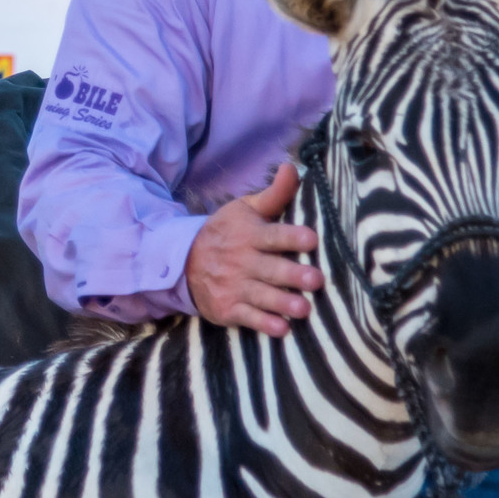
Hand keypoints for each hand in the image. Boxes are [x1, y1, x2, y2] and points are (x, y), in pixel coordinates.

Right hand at [186, 163, 323, 336]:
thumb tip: (293, 167)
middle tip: (316, 280)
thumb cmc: (226, 233)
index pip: (274, 235)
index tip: (311, 239)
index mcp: (249, 234)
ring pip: (262, 296)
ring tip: (304, 309)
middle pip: (271, 269)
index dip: (292, 237)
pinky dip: (263, 325)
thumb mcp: (245, 209)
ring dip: (283, 303)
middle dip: (293, 275)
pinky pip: (248, 318)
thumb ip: (274, 194)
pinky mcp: (228, 308)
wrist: (182, 262)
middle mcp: (242, 261)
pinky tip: (281, 330)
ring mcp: (234, 286)